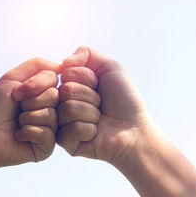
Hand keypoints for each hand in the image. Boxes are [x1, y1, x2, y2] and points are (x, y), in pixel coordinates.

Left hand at [0, 58, 60, 171]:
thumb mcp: (13, 78)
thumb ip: (37, 65)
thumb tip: (62, 66)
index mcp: (45, 94)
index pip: (54, 80)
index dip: (33, 85)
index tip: (16, 93)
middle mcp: (52, 110)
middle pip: (55, 97)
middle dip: (30, 102)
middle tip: (17, 109)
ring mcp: (51, 129)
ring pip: (52, 115)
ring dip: (27, 117)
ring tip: (17, 123)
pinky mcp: (46, 147)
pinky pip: (47, 134)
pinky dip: (28, 132)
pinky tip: (19, 136)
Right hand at [57, 47, 147, 164]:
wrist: (134, 129)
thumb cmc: (123, 100)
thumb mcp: (109, 68)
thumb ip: (86, 54)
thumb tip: (63, 62)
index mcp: (68, 85)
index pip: (66, 72)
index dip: (88, 78)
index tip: (99, 87)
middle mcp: (61, 103)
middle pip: (66, 90)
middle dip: (90, 96)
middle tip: (101, 105)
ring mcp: (61, 123)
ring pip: (68, 109)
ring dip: (91, 113)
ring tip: (99, 119)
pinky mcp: (65, 142)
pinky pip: (71, 129)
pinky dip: (88, 129)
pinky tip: (95, 132)